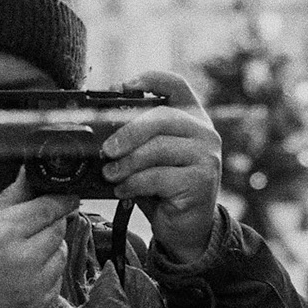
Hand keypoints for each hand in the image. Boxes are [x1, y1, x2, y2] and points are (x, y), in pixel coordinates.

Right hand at [0, 173, 79, 307]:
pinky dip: (46, 276)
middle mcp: (25, 259)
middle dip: (50, 225)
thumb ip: (9, 199)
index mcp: (5, 234)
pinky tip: (23, 277)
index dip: (60, 200)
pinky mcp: (41, 306)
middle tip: (32, 230)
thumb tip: (30, 176)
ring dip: (49, 251)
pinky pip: (57, 281)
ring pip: (61, 256)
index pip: (49, 208)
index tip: (66, 197)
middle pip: (59, 230)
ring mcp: (35, 286)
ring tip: (23, 256)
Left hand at [101, 71, 221, 263]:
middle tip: (106, 150)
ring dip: (126, 163)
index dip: (150, 79)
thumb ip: (136, 139)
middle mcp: (204, 133)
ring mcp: (206, 156)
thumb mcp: (149, 159)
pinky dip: (134, 184)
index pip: (176, 85)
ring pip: (158, 148)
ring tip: (110, 174)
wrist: (186, 229)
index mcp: (191, 119)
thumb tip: (101, 131)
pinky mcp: (201, 181)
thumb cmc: (163, 189)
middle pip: (162, 117)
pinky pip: (158, 177)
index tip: (122, 86)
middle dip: (127, 132)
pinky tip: (123, 190)